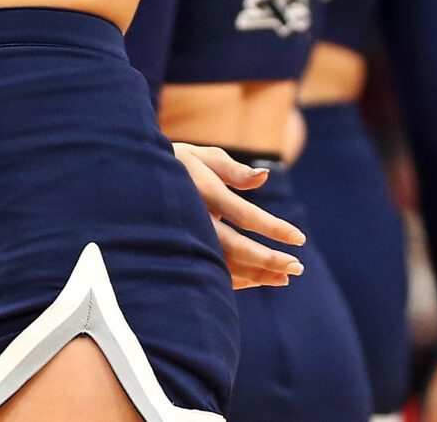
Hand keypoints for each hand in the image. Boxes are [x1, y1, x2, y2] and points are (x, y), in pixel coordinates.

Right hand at [174, 142, 305, 287]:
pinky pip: (211, 271)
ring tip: (285, 278)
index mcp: (202, 190)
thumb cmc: (181, 163)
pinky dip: (236, 278)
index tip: (300, 238)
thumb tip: (265, 177)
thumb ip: (234, 170)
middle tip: (297, 267)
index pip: (244, 214)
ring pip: (223, 264)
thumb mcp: (205, 157)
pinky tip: (259, 279)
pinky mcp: (182, 252)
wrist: (137, 182)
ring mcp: (185, 238)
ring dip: (256, 274)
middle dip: (267, 260)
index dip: (273, 227)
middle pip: (234, 247)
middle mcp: (193, 218)